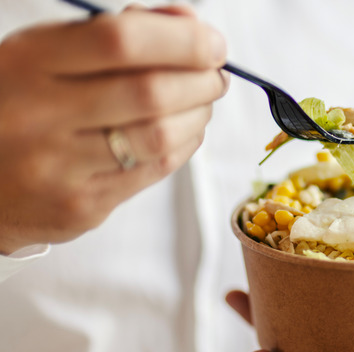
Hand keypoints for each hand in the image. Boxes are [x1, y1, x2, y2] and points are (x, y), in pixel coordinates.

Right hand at [0, 5, 228, 253]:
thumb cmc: (18, 104)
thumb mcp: (45, 53)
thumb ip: (114, 32)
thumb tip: (190, 24)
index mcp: (28, 62)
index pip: (121, 41)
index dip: (182, 40)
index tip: (212, 44)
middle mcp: (39, 114)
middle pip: (151, 93)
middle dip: (202, 81)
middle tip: (215, 76)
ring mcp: (59, 167)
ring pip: (160, 137)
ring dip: (198, 115)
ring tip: (201, 102)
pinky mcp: (81, 206)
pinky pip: (154, 171)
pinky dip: (183, 144)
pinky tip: (182, 131)